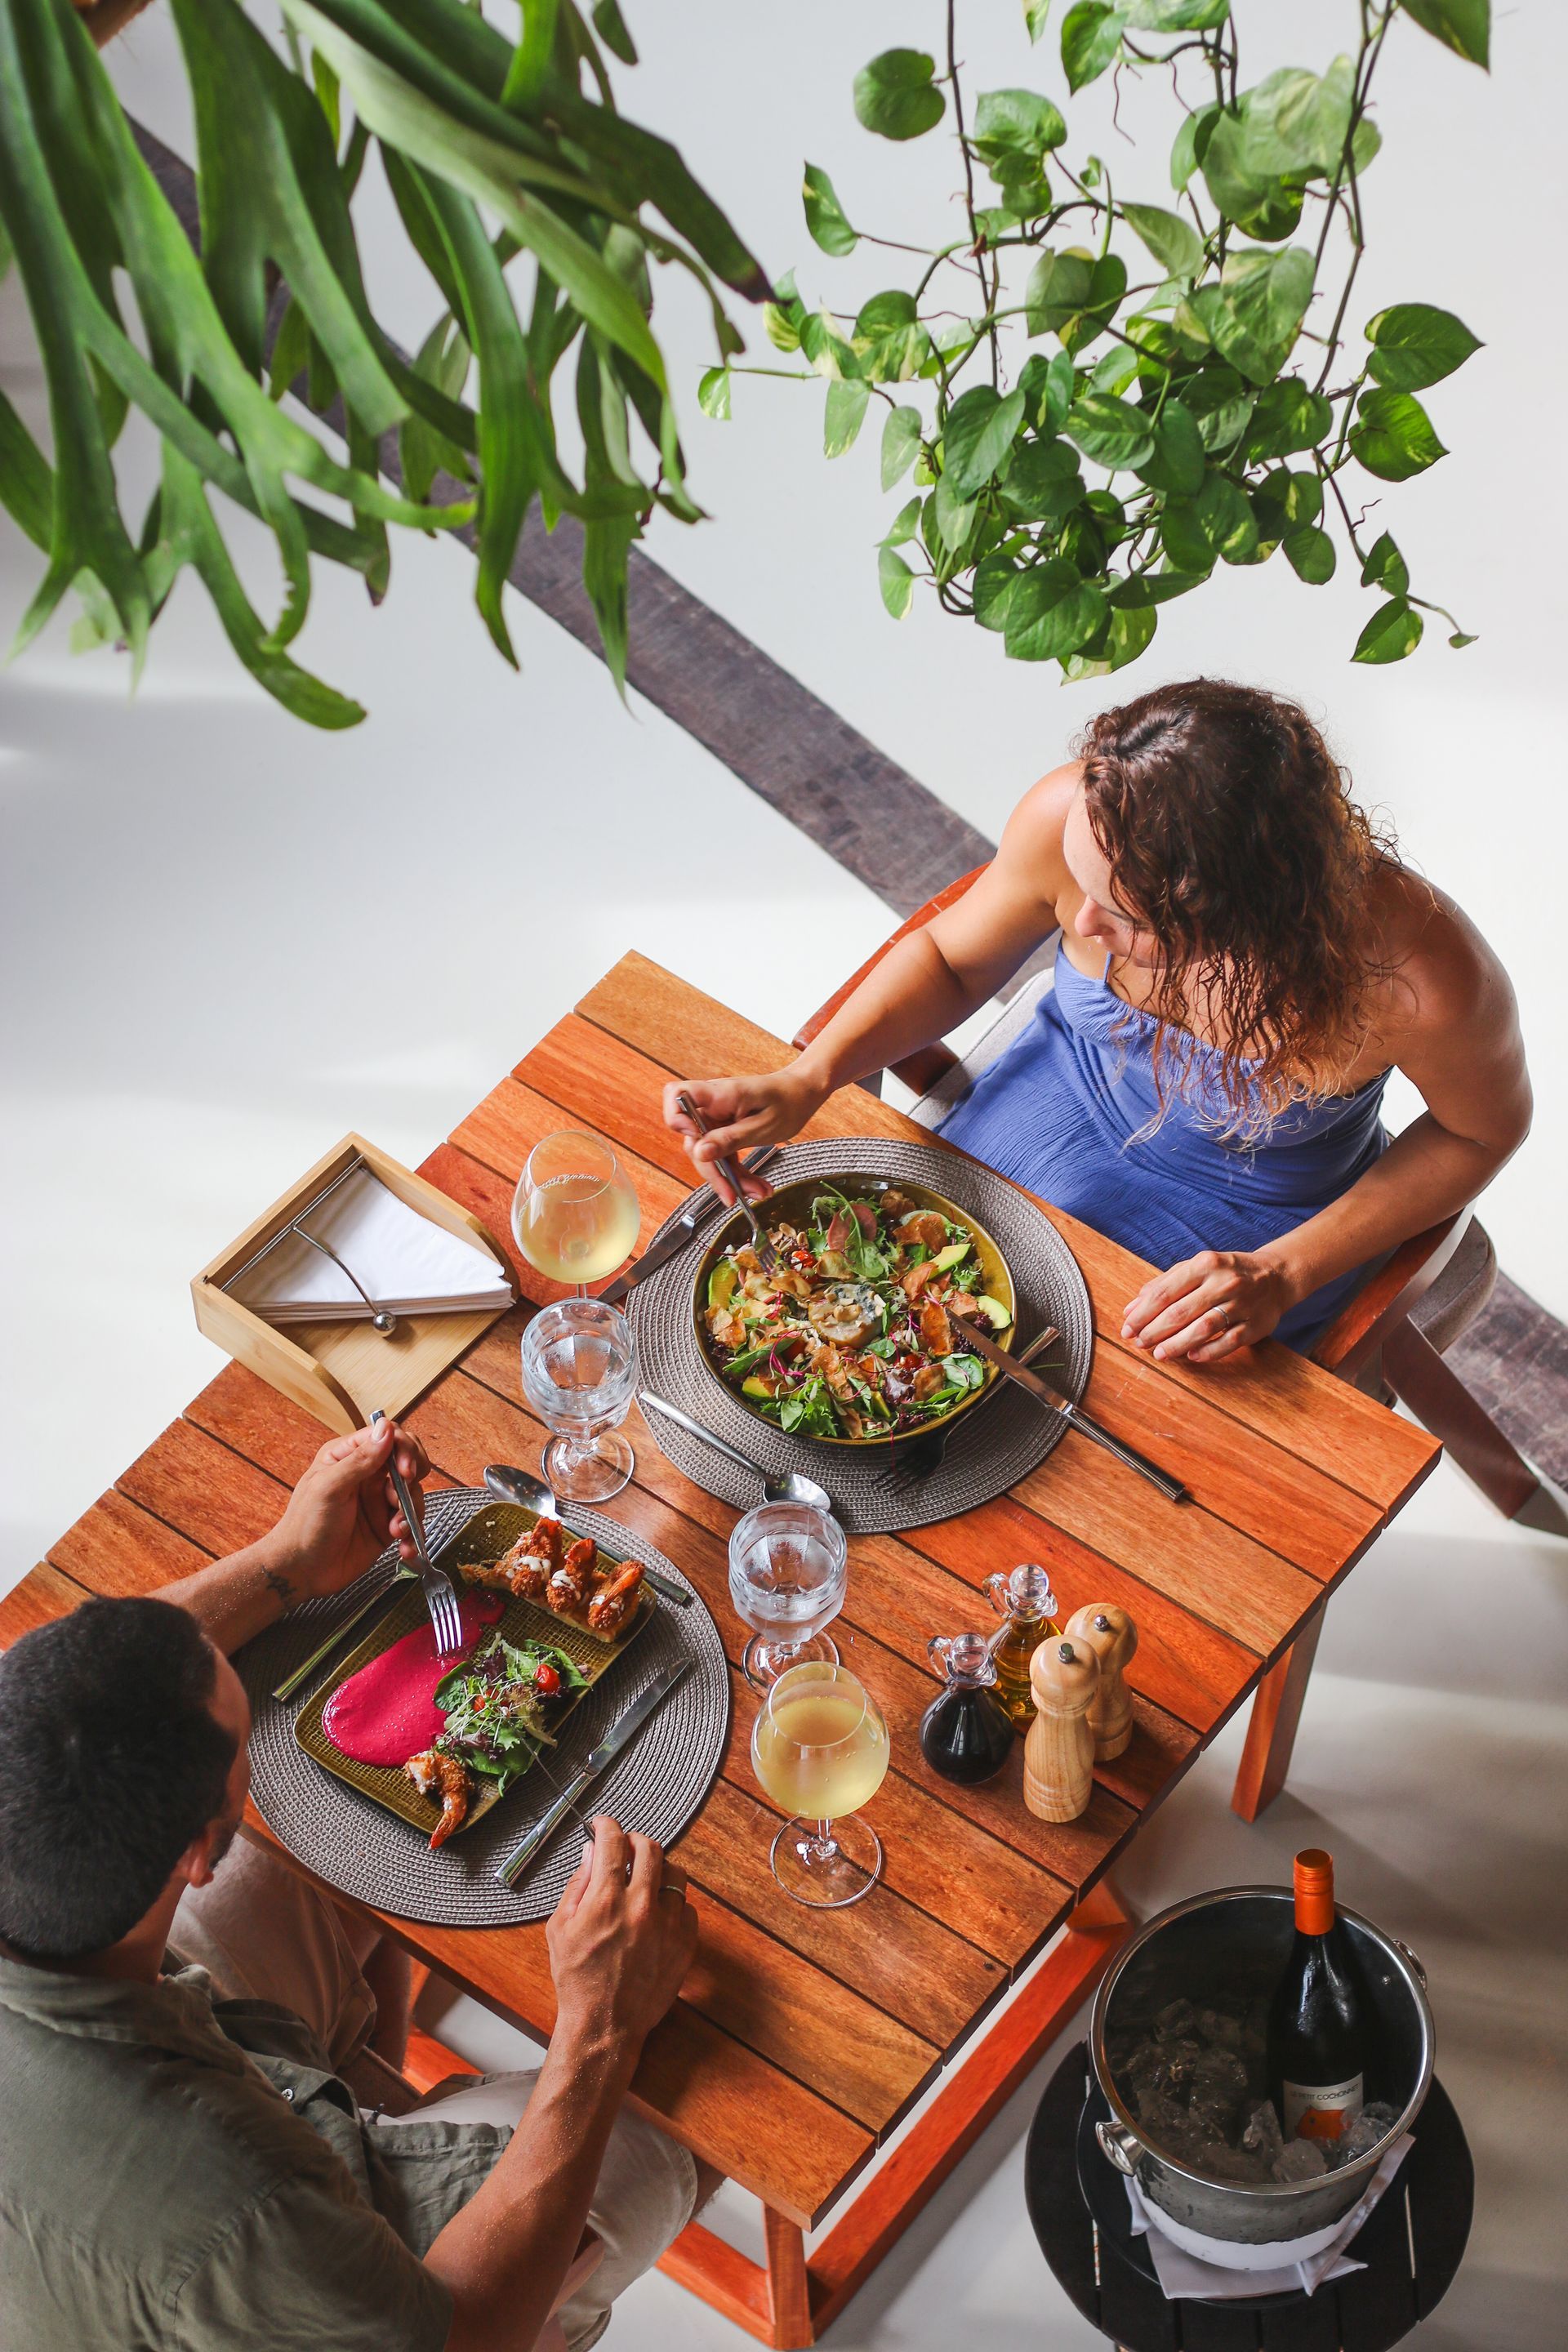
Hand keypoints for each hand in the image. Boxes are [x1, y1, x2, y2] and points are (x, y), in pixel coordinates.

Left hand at [261, 1419, 430, 1600]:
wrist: (302, 1571)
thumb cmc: (305, 1526)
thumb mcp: (329, 1488)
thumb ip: (359, 1459)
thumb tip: (386, 1429)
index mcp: (347, 1456)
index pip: (386, 1436)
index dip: (403, 1449)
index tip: (405, 1471)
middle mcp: (366, 1474)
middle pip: (406, 1459)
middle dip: (412, 1476)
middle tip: (404, 1493)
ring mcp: (378, 1499)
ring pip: (412, 1491)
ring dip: (411, 1511)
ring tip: (396, 1530)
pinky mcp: (387, 1524)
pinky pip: (411, 1520)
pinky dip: (413, 1533)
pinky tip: (404, 1547)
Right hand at [546, 1816, 696, 2057]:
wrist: (605, 2024)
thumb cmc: (577, 1978)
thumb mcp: (560, 1928)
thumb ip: (578, 1884)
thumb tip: (591, 1851)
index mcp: (607, 1900)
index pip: (613, 1842)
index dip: (607, 1826)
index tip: (603, 1825)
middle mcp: (642, 1906)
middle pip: (651, 1848)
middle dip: (635, 1841)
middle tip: (625, 1849)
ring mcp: (668, 1925)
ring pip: (675, 1873)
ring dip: (658, 1869)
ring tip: (644, 1880)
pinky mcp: (685, 1943)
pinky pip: (687, 1906)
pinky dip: (672, 1903)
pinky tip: (657, 1913)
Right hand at [662, 1069, 823, 1202]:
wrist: (802, 1093)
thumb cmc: (788, 1101)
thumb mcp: (764, 1126)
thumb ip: (730, 1139)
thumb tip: (699, 1152)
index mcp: (722, 1094)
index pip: (677, 1095)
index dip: (677, 1120)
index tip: (698, 1145)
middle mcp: (712, 1104)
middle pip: (693, 1140)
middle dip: (712, 1171)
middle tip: (733, 1195)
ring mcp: (716, 1117)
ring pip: (707, 1154)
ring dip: (728, 1178)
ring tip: (757, 1192)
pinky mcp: (723, 1129)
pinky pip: (721, 1155)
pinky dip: (737, 1173)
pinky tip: (756, 1186)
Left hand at [1122, 1248, 1296, 1362]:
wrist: (1276, 1276)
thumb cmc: (1226, 1273)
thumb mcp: (1196, 1268)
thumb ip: (1163, 1284)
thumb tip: (1130, 1309)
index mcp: (1205, 1264)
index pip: (1165, 1291)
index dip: (1142, 1313)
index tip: (1127, 1328)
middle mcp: (1224, 1282)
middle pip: (1180, 1312)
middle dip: (1154, 1331)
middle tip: (1139, 1343)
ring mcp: (1242, 1305)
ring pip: (1203, 1328)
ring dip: (1176, 1344)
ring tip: (1158, 1354)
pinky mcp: (1256, 1325)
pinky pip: (1228, 1342)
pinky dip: (1207, 1351)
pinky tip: (1190, 1356)